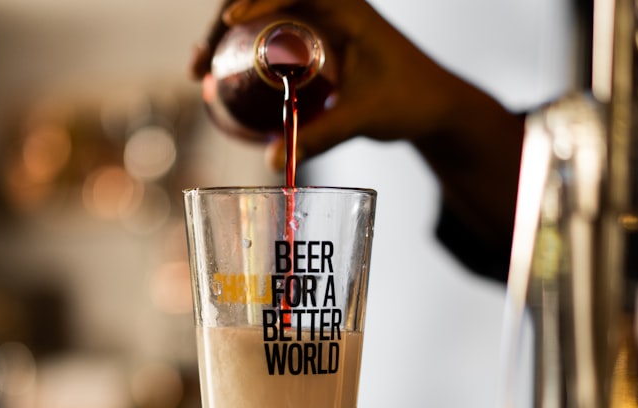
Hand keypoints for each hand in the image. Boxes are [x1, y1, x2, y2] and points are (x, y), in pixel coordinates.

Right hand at [190, 0, 524, 259]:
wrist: (437, 106)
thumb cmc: (412, 100)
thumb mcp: (363, 117)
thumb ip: (319, 137)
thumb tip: (273, 161)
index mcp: (347, 7)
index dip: (257, 0)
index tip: (229, 23)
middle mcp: (330, 7)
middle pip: (263, 0)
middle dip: (223, 26)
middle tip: (200, 64)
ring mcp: (319, 24)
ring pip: (261, 17)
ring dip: (226, 39)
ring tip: (201, 73)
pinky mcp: (314, 44)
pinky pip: (270, 36)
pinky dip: (243, 51)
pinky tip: (221, 77)